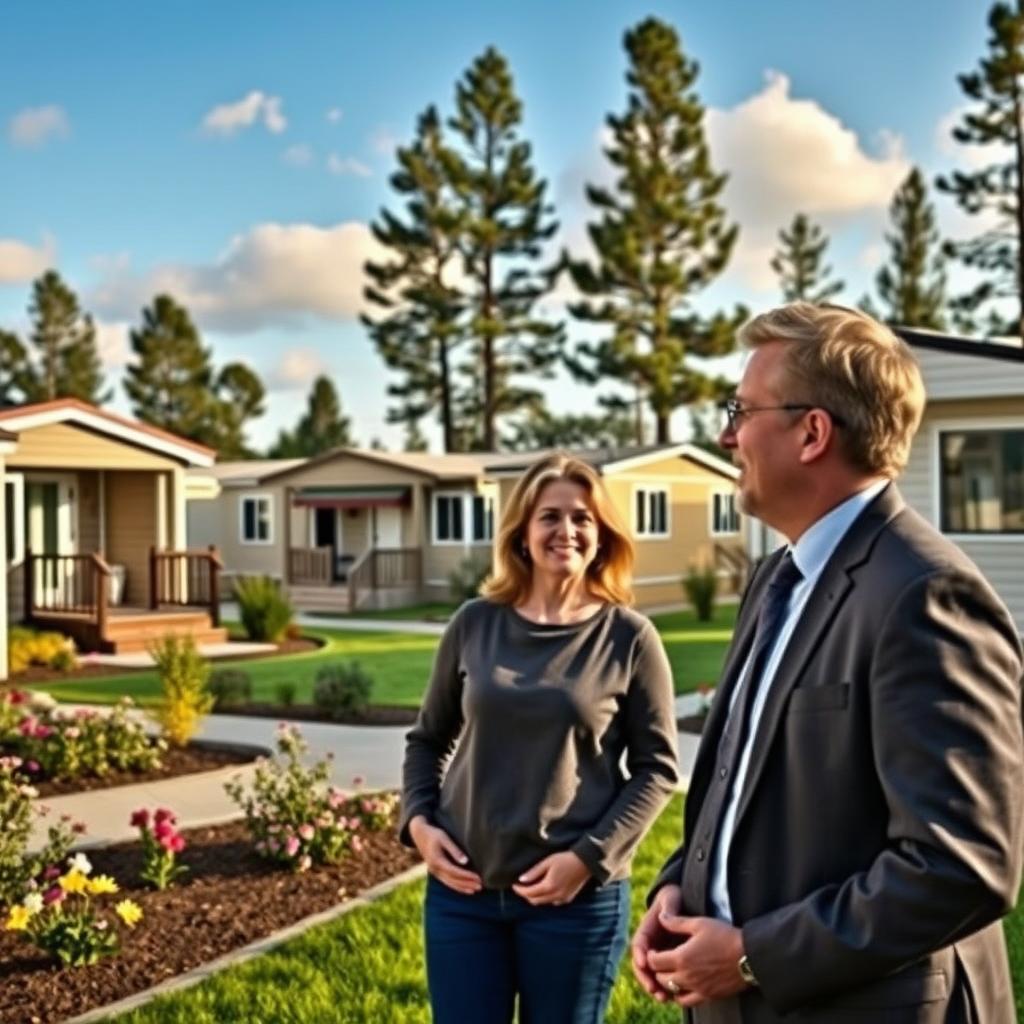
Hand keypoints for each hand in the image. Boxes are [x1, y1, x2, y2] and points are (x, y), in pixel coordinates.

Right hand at [408, 816, 481, 894]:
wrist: (419, 835)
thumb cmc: (434, 834)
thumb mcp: (444, 838)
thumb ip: (454, 850)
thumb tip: (465, 861)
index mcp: (437, 861)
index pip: (455, 872)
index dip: (467, 876)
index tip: (478, 878)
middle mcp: (435, 869)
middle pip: (453, 880)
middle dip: (467, 884)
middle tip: (480, 886)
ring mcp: (434, 872)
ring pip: (450, 883)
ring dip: (463, 887)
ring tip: (476, 890)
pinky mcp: (436, 872)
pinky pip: (447, 882)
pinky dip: (457, 886)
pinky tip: (466, 889)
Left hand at [511, 851, 590, 905]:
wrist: (585, 862)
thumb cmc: (565, 859)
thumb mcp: (548, 862)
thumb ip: (534, 872)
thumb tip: (521, 879)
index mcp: (549, 886)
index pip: (529, 893)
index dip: (519, 890)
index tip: (513, 885)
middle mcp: (555, 896)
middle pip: (534, 901)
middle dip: (525, 895)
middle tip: (520, 886)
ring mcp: (562, 899)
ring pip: (543, 902)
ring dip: (535, 897)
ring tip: (530, 887)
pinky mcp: (567, 899)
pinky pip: (552, 902)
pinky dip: (545, 898)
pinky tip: (544, 889)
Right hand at [631, 884, 683, 1001]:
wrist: (682, 904)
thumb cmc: (674, 900)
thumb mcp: (671, 898)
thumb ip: (668, 907)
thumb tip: (664, 916)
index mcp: (646, 931)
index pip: (638, 944)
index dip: (639, 955)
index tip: (644, 964)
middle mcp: (649, 946)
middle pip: (641, 965)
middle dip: (646, 978)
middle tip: (653, 989)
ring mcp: (657, 955)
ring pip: (651, 976)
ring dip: (655, 988)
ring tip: (663, 998)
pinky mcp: (667, 963)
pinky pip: (663, 978)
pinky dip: (666, 989)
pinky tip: (673, 998)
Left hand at [646, 914, 747, 1007]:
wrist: (749, 957)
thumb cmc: (724, 936)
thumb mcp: (699, 923)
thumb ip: (676, 922)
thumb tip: (660, 916)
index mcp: (681, 958)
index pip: (654, 962)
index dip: (650, 955)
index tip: (653, 950)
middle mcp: (686, 977)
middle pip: (660, 977)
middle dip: (657, 969)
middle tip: (660, 960)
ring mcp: (697, 989)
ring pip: (672, 990)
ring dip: (667, 982)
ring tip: (670, 973)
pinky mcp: (708, 996)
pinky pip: (687, 1002)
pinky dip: (680, 996)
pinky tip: (682, 987)